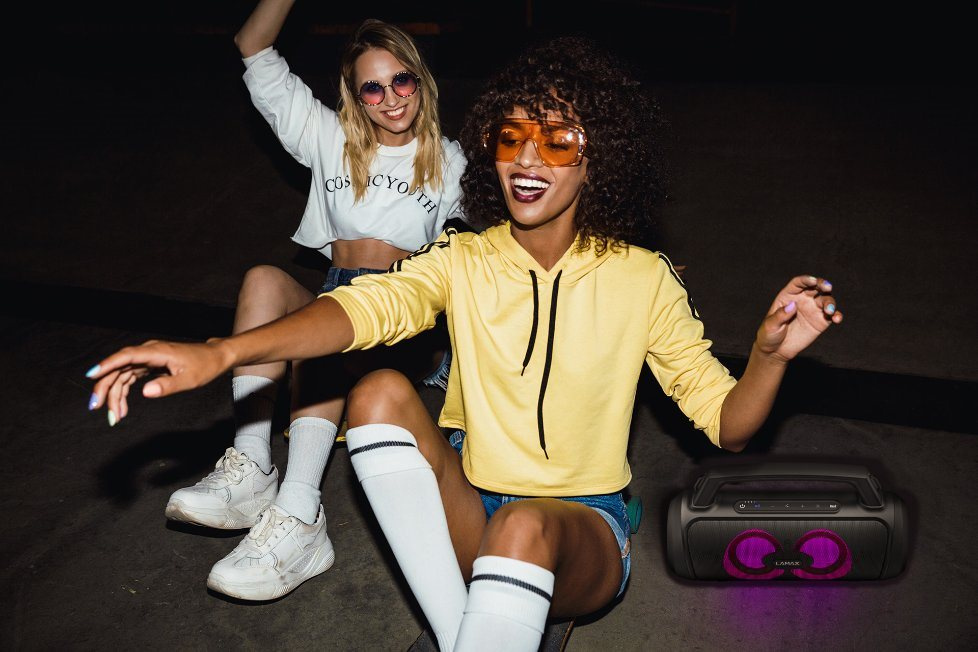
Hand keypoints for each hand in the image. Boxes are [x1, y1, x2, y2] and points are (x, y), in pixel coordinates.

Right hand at [86, 338, 232, 425]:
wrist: (214, 357)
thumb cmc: (204, 366)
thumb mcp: (189, 379)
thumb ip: (168, 385)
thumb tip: (146, 391)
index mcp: (156, 352)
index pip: (126, 356)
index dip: (107, 365)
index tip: (91, 375)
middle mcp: (148, 353)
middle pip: (118, 368)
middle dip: (105, 387)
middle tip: (97, 407)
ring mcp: (147, 359)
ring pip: (122, 375)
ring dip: (114, 395)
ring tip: (113, 416)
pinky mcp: (148, 365)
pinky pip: (129, 378)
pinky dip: (123, 393)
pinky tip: (122, 409)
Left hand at [756, 275, 841, 362]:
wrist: (776, 351)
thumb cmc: (769, 334)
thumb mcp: (771, 325)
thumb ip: (780, 315)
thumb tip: (793, 305)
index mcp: (788, 296)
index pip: (798, 283)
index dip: (806, 280)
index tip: (812, 281)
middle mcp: (803, 299)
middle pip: (815, 287)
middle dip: (822, 284)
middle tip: (827, 287)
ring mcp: (813, 309)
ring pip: (826, 300)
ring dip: (830, 302)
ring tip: (829, 311)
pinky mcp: (821, 321)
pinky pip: (832, 315)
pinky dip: (837, 315)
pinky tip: (837, 319)